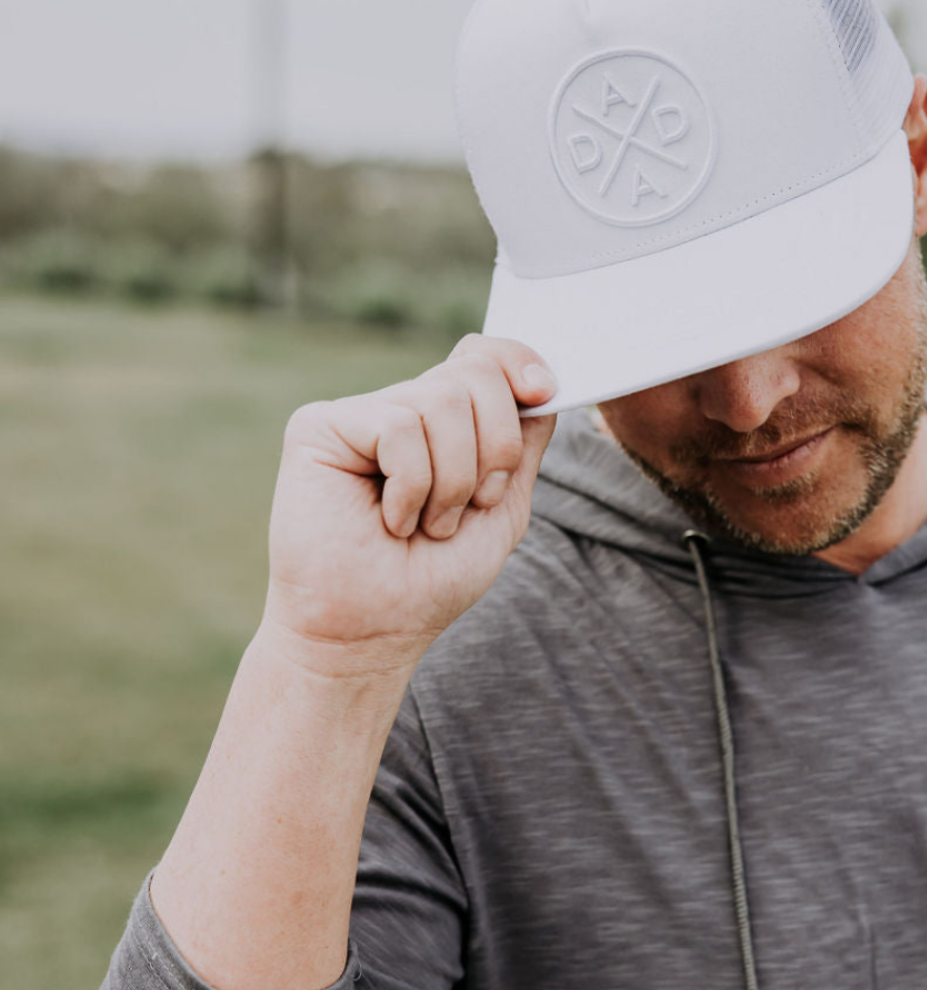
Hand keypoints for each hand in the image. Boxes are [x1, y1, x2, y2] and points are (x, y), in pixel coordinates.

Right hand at [258, 334, 557, 676]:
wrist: (371, 633)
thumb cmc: (430, 580)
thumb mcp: (502, 508)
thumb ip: (523, 445)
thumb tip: (545, 383)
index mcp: (443, 423)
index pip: (484, 356)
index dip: (518, 360)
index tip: (543, 390)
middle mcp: (401, 407)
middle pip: (475, 374)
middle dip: (495, 448)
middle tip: (474, 506)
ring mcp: (360, 414)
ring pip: (442, 401)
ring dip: (453, 481)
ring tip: (426, 524)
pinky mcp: (318, 427)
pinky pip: (398, 427)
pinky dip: (412, 486)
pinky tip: (389, 520)